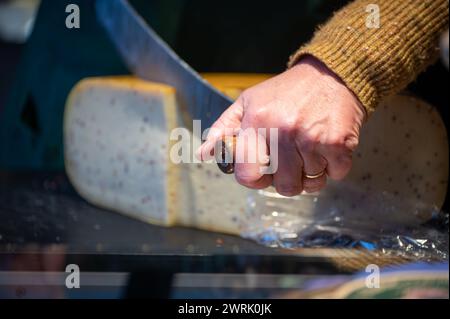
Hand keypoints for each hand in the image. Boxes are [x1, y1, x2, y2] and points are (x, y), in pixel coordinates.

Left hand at [197, 56, 365, 195]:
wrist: (331, 74)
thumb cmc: (286, 92)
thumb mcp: (248, 103)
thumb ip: (223, 129)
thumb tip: (205, 154)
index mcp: (256, 123)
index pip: (248, 176)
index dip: (256, 180)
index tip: (264, 173)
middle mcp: (282, 131)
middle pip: (284, 186)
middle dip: (289, 178)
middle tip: (292, 159)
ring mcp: (312, 138)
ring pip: (311, 183)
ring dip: (312, 172)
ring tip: (310, 149)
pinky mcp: (339, 142)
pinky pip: (335, 175)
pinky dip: (333, 167)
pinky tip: (327, 146)